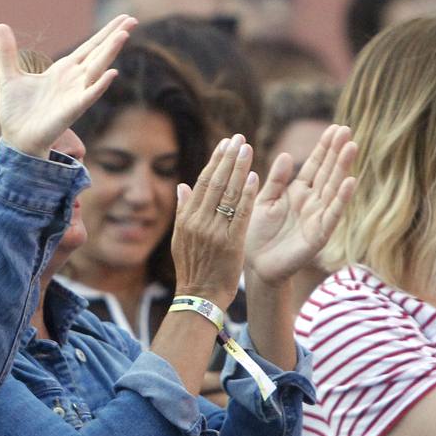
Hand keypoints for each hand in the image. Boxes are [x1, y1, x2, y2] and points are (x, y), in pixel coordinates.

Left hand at [0, 14, 136, 158]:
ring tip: (124, 35)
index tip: (123, 17)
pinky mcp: (72, 110)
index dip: (105, 32)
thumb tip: (1, 25)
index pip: (89, 47)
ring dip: (110, 53)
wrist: (15, 137)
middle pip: (99, 53)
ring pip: (97, 69)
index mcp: (63, 70)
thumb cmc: (15, 110)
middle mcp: (74, 80)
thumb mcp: (9, 74)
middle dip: (115, 36)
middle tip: (133, 19)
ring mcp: (76, 94)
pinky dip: (100, 85)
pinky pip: (89, 96)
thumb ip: (8, 51)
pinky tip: (112, 73)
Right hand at [171, 135, 256, 305]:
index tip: (225, 143)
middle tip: (239, 138)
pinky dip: (246, 194)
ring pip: (227, 193)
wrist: (199, 296)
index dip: (215, 160)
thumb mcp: (181, 239)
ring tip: (248, 149)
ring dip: (239, 169)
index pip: (202, 181)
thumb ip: (184, 211)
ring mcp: (214, 231)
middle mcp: (198, 221)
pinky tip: (254, 177)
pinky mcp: (230, 243)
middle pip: (215, 182)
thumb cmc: (193, 268)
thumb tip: (182, 185)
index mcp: (187, 218)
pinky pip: (239, 213)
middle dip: (228, 158)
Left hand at [243, 124, 358, 286]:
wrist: (255, 265)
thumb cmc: (257, 233)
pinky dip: (341, 199)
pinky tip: (350, 182)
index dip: (324, 148)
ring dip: (343, 169)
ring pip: (333, 188)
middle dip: (337, 152)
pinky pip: (332, 214)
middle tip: (347, 130)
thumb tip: (286, 154)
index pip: (315, 165)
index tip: (335, 128)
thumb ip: (276, 180)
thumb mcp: (264, 201)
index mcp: (297, 191)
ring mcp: (318, 217)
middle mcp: (311, 201)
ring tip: (352, 148)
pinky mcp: (319, 234)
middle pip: (327, 172)